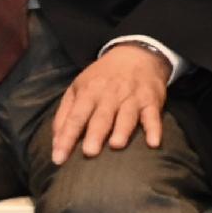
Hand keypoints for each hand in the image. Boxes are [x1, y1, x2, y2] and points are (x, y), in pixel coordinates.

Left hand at [49, 42, 170, 160]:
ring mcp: (132, 97)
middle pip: (102, 116)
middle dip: (95, 133)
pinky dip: (155, 129)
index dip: (66, 137)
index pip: (75, 117)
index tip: (58, 158)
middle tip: (89, 152)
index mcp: (88, 92)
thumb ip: (64, 115)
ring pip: (127, 115)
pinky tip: (154, 143)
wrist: (136, 54)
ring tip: (116, 145)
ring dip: (122, 130)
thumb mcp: (78, 88)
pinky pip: (153, 116)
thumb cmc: (102, 78)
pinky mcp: (151, 101)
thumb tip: (56, 143)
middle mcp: (110, 95)